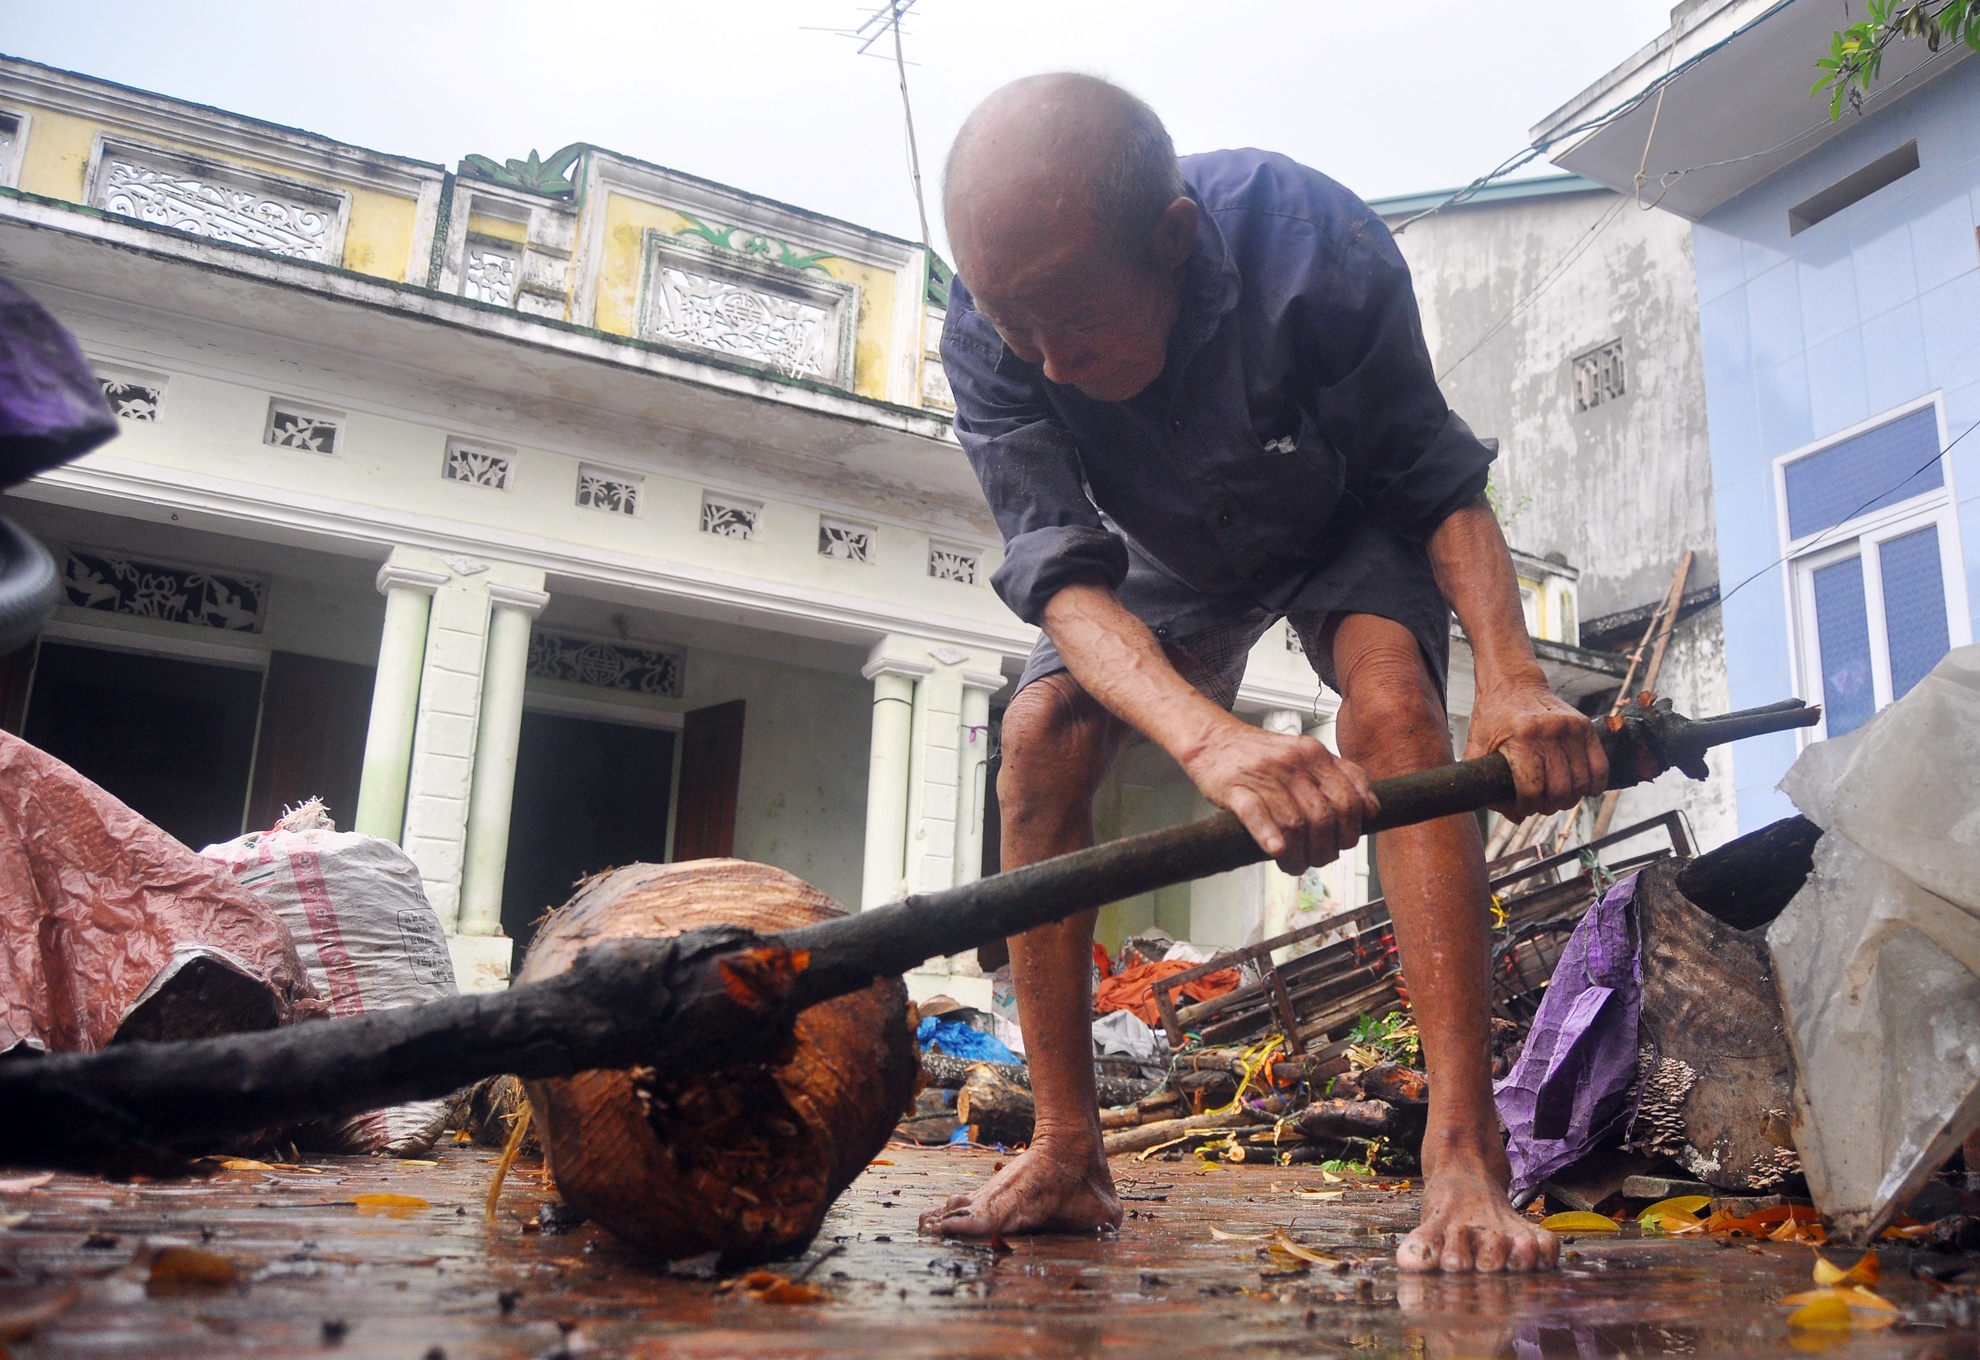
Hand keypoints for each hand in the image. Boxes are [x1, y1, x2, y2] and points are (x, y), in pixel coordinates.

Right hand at [1182, 718, 1377, 873]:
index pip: (1348, 798)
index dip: (1351, 829)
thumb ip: (1343, 775)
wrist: (1214, 741)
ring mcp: (1264, 775)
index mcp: (1315, 754)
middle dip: (1324, 848)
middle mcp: (1293, 762)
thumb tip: (1372, 809)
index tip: (1343, 843)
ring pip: (1293, 821)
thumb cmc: (1263, 755)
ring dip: (1298, 853)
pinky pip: (1256, 813)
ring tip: (1294, 865)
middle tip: (1318, 859)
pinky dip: (1268, 835)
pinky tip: (1275, 851)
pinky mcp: (1235, 788)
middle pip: (1323, 816)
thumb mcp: (1308, 755)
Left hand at [1463, 677, 1607, 818]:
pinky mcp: (1585, 727)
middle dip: (1548, 806)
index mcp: (1521, 737)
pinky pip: (1600, 766)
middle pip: (1560, 790)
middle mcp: (1549, 732)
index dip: (1528, 807)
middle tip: (1540, 805)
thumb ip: (1485, 784)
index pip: (1532, 789)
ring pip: (1581, 782)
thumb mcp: (1477, 747)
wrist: (1513, 684)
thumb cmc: (1493, 718)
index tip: (1523, 807)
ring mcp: (1571, 728)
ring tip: (1556, 798)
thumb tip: (1515, 817)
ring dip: (1569, 799)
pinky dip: (1594, 785)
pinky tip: (1584, 790)